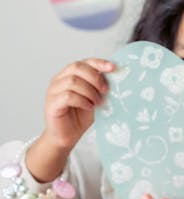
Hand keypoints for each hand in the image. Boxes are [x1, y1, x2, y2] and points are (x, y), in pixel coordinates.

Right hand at [28, 59, 114, 182]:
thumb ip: (100, 89)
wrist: (66, 136)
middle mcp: (59, 79)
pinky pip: (68, 96)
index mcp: (69, 75)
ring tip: (97, 103)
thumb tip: (117, 79)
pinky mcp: (52, 103)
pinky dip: (82, 101)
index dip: (98, 63)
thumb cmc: (80, 117)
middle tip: (105, 91)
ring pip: (73, 81)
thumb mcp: (95, 100)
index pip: (83, 62)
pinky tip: (89, 107)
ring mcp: (53, 90)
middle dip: (95, 78)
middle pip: (77, 67)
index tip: (113, 68)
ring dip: (90, 91)